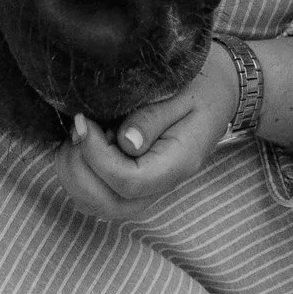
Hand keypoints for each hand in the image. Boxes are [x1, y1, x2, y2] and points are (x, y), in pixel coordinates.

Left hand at [57, 47, 237, 223]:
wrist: (219, 92)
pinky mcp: (130, 183)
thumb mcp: (182, 93)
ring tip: (79, 134)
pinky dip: (75, 174)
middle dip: (80, 168)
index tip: (84, 119)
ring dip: (74, 173)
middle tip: (79, 127)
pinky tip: (81, 143)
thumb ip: (153, 117)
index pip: (127, 181)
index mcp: (177, 164)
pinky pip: (94, 196)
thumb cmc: (201, 88)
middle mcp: (161, 186)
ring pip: (95, 205)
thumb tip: (125, 142)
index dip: (96, 155)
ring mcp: (145, 189)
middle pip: (108, 204)